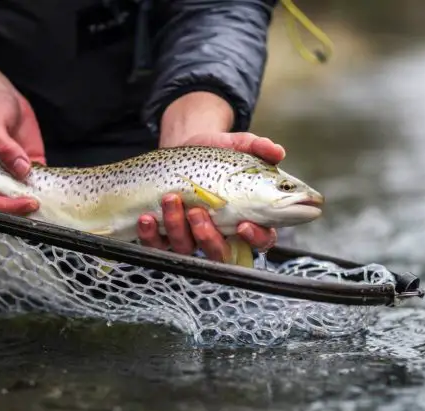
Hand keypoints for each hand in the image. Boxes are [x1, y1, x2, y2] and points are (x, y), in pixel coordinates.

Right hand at [0, 53, 43, 214]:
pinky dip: (50, 186)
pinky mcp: (32, 162)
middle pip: (10, 202)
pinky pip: (41, 179)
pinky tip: (61, 191)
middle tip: (45, 205)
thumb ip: (4, 147)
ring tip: (56, 205)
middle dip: (26, 208)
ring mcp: (16, 171)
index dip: (8, 206)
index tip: (27, 202)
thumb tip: (21, 169)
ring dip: (41, 200)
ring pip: (27, 193)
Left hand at [137, 132, 284, 261]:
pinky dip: (150, 234)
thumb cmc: (217, 152)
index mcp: (246, 217)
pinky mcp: (164, 235)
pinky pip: (157, 246)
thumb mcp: (237, 144)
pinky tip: (147, 217)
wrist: (183, 146)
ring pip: (186, 248)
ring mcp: (191, 236)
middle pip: (220, 253)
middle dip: (208, 237)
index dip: (255, 238)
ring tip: (171, 200)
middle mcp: (219, 233)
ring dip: (177, 228)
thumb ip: (258, 147)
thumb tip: (277, 152)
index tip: (244, 225)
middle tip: (198, 213)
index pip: (260, 240)